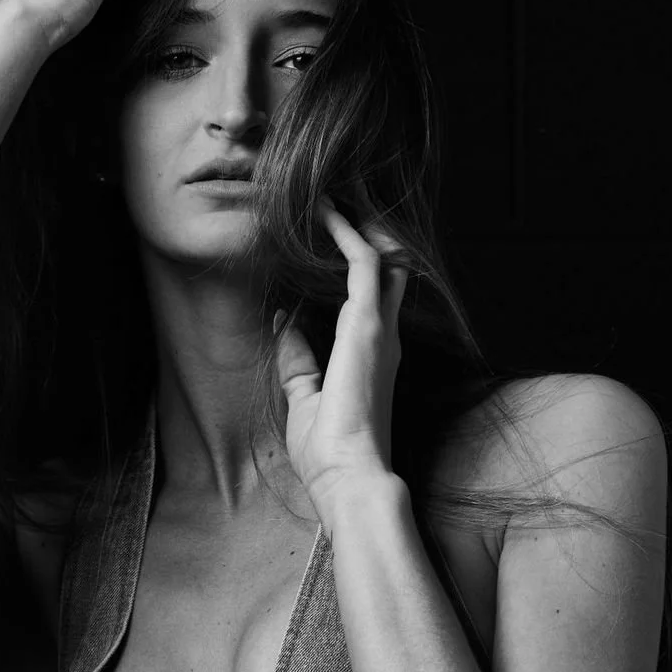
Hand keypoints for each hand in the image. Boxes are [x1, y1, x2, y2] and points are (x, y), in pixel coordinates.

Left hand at [273, 198, 410, 530]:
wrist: (350, 476)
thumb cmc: (330, 451)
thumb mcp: (304, 398)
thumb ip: (298, 359)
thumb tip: (284, 322)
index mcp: (372, 356)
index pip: (375, 298)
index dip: (359, 264)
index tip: (330, 238)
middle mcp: (383, 337)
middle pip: (386, 270)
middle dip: (366, 235)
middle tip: (340, 203)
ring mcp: (379, 329)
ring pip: (378, 257)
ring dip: (356, 224)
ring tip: (332, 194)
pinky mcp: (368, 325)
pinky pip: (363, 263)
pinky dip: (346, 234)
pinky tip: (327, 211)